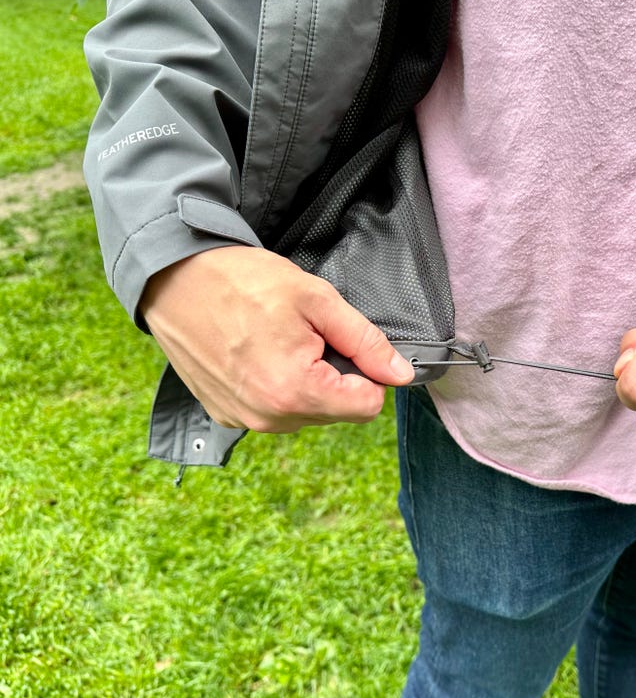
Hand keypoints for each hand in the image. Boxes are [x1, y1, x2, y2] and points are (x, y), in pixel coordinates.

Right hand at [140, 246, 415, 431]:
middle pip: (336, 411)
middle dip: (333, 375)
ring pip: (306, 412)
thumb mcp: (316, 299)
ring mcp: (242, 419)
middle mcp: (268, 418)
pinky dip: (274, 386)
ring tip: (277, 341)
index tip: (344, 343)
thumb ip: (365, 342)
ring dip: (304, 382)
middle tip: (304, 334)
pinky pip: (272, 410)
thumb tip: (401, 374)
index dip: (367, 371)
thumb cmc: (241, 281)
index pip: (367, 406)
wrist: (172, 277)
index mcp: (295, 392)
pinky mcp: (223, 414)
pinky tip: (256, 352)